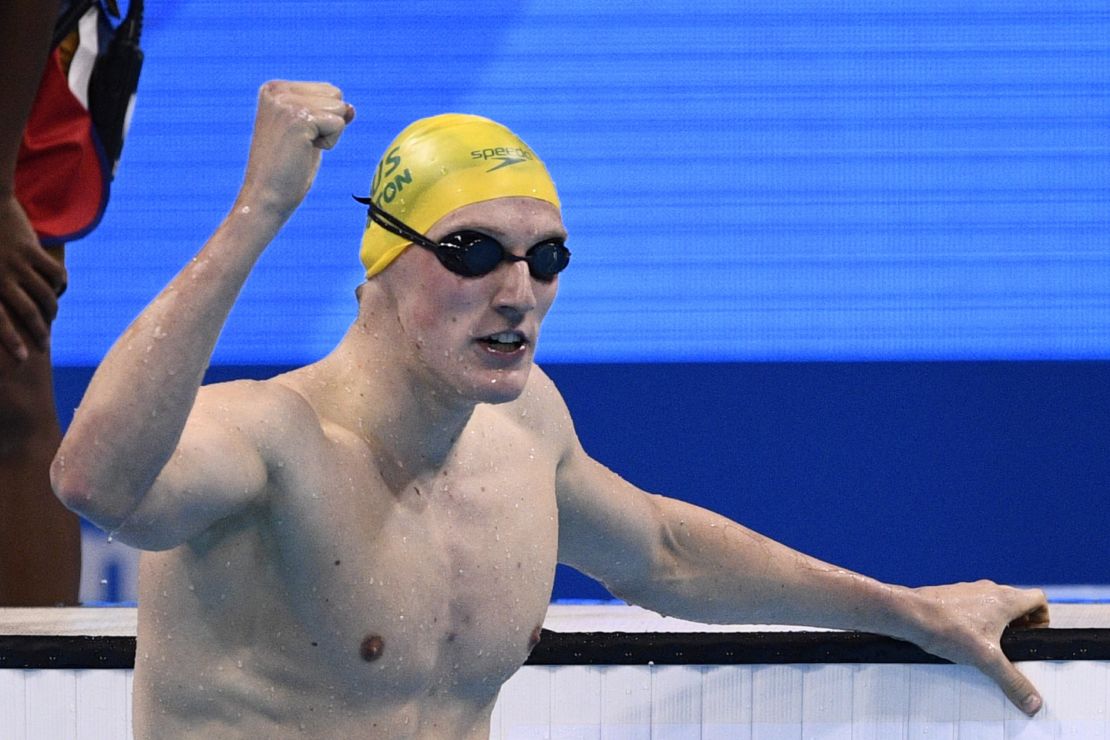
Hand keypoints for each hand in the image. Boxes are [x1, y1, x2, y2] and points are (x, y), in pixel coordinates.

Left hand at [0, 192, 65, 361]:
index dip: (12, 340)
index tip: (24, 357)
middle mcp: (1, 275)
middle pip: (27, 311)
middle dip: (38, 332)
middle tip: (45, 346)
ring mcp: (16, 262)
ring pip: (44, 294)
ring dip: (51, 308)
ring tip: (52, 317)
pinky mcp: (31, 249)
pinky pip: (53, 273)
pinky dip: (59, 283)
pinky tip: (58, 288)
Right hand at [237, 80, 354, 219]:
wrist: (266, 196)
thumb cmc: (287, 170)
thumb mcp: (309, 134)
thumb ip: (327, 115)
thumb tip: (351, 108)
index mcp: (275, 88)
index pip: (329, 91)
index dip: (324, 120)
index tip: (297, 137)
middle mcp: (278, 90)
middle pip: (336, 95)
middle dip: (328, 124)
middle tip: (300, 145)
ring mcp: (286, 102)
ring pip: (340, 108)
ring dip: (329, 134)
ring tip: (301, 148)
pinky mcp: (299, 118)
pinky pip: (339, 124)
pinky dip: (329, 143)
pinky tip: (304, 152)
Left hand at [908, 580, 1048, 714]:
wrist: (910, 614)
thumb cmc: (947, 628)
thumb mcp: (986, 660)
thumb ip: (1012, 681)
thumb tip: (1033, 702)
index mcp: (1005, 599)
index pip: (1038, 599)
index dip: (1042, 619)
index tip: (1031, 639)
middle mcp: (989, 590)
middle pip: (1017, 604)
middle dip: (1020, 626)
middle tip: (1011, 648)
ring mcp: (969, 591)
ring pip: (993, 605)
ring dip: (997, 625)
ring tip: (986, 648)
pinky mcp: (951, 596)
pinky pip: (972, 607)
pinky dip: (976, 622)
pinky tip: (963, 641)